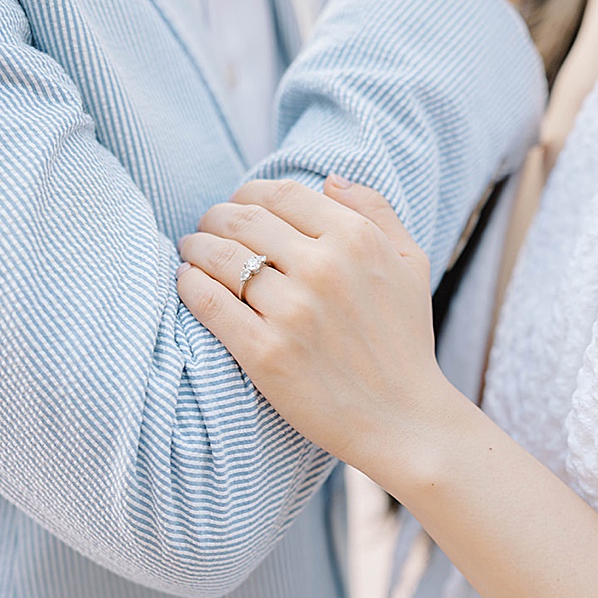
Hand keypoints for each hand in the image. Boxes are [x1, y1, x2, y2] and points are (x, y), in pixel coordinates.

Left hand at [176, 176, 462, 475]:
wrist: (402, 419)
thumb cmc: (403, 341)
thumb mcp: (409, 262)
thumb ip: (375, 210)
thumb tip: (329, 179)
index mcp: (355, 239)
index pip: (280, 194)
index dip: (247, 194)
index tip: (236, 207)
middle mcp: (322, 268)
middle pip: (242, 219)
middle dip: (214, 218)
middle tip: (204, 230)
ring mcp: (291, 311)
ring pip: (218, 257)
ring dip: (194, 248)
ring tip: (190, 253)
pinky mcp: (264, 352)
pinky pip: (208, 302)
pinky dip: (189, 285)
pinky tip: (187, 282)